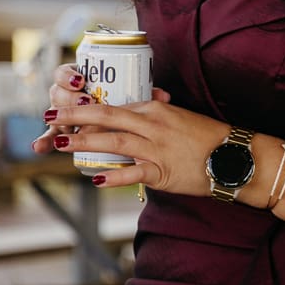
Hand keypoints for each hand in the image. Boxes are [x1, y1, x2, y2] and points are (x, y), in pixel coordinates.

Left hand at [32, 64, 247, 198]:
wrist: (233, 157)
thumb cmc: (206, 137)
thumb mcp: (179, 116)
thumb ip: (156, 111)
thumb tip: (138, 106)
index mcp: (155, 109)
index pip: (114, 106)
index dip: (85, 108)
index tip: (64, 109)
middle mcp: (153, 125)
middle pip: (107, 117)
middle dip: (75, 116)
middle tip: (50, 116)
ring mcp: (157, 148)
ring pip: (114, 142)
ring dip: (85, 143)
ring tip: (62, 145)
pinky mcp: (162, 172)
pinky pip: (133, 173)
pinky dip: (114, 175)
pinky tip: (96, 178)